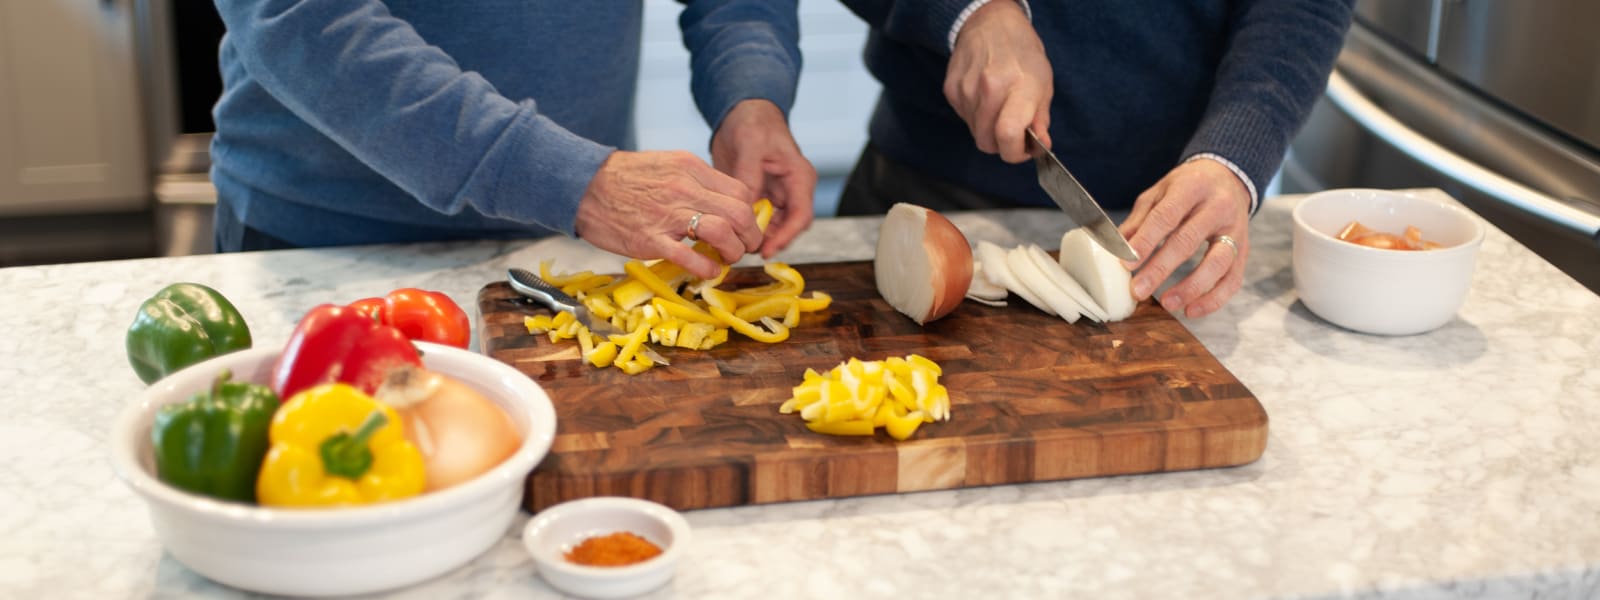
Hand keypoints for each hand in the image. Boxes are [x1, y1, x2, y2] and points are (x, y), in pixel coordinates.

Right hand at [574, 150, 760, 279]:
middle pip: (740, 213)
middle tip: (746, 247)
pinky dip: (708, 269)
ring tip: (727, 258)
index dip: (749, 214)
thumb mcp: (667, 164)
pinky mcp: (650, 240)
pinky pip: (691, 257)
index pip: (740, 192)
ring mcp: (668, 215)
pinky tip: (708, 271)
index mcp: (691, 168)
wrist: (582, 185)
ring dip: (733, 252)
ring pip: (723, 232)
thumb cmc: (623, 177)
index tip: (744, 227)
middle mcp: (685, 188)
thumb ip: (695, 180)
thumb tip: (721, 201)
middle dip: (750, 236)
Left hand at [710, 99, 816, 257]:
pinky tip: (726, 232)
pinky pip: (753, 220)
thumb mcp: (750, 143)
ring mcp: (774, 196)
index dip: (785, 237)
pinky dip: (742, 228)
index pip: (801, 216)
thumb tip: (745, 206)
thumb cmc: (753, 122)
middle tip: (741, 250)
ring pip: (769, 228)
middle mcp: (790, 191)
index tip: (766, 250)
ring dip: (753, 237)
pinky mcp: (757, 198)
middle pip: (786, 228)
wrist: (740, 113)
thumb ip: (749, 175)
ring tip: (731, 244)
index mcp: (799, 178)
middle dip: (767, 241)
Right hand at [944, 0, 1052, 162]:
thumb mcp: (1043, 83)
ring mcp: (966, 89)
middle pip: (988, 142)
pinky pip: (964, 119)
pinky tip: (984, 97)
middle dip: (1002, 144)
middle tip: (1013, 131)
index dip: (1015, 153)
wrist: (990, 23)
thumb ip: (1041, 119)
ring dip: (988, 129)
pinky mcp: (951, 90)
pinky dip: (976, 116)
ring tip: (999, 106)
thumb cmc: (1022, 53)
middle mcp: (990, 88)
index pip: (1008, 135)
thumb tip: (1040, 147)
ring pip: (975, 133)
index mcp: (1019, 86)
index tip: (1023, 150)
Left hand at [1118, 159, 1251, 317]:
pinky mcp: (1244, 250)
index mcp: (1192, 187)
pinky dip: (1214, 299)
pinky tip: (1192, 310)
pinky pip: (1233, 279)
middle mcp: (1218, 206)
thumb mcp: (1160, 192)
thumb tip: (1117, 249)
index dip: (1146, 241)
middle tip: (1138, 290)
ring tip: (1167, 304)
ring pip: (1217, 263)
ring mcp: (1235, 229)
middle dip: (1160, 269)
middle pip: (1188, 241)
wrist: (1227, 178)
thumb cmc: (1187, 187)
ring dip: (1191, 287)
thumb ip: (1140, 220)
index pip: (1166, 216)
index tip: (1126, 264)